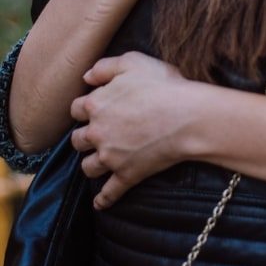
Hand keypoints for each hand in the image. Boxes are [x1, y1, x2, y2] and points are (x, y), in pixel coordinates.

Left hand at [70, 52, 193, 209]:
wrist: (188, 116)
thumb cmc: (164, 86)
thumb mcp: (134, 62)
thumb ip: (105, 66)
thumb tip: (86, 77)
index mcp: (97, 104)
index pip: (77, 108)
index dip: (86, 107)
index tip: (95, 108)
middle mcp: (98, 132)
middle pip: (78, 140)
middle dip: (85, 137)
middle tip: (98, 134)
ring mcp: (111, 157)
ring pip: (88, 167)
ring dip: (92, 164)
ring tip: (100, 161)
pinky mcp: (126, 175)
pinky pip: (109, 193)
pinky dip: (104, 200)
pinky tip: (100, 203)